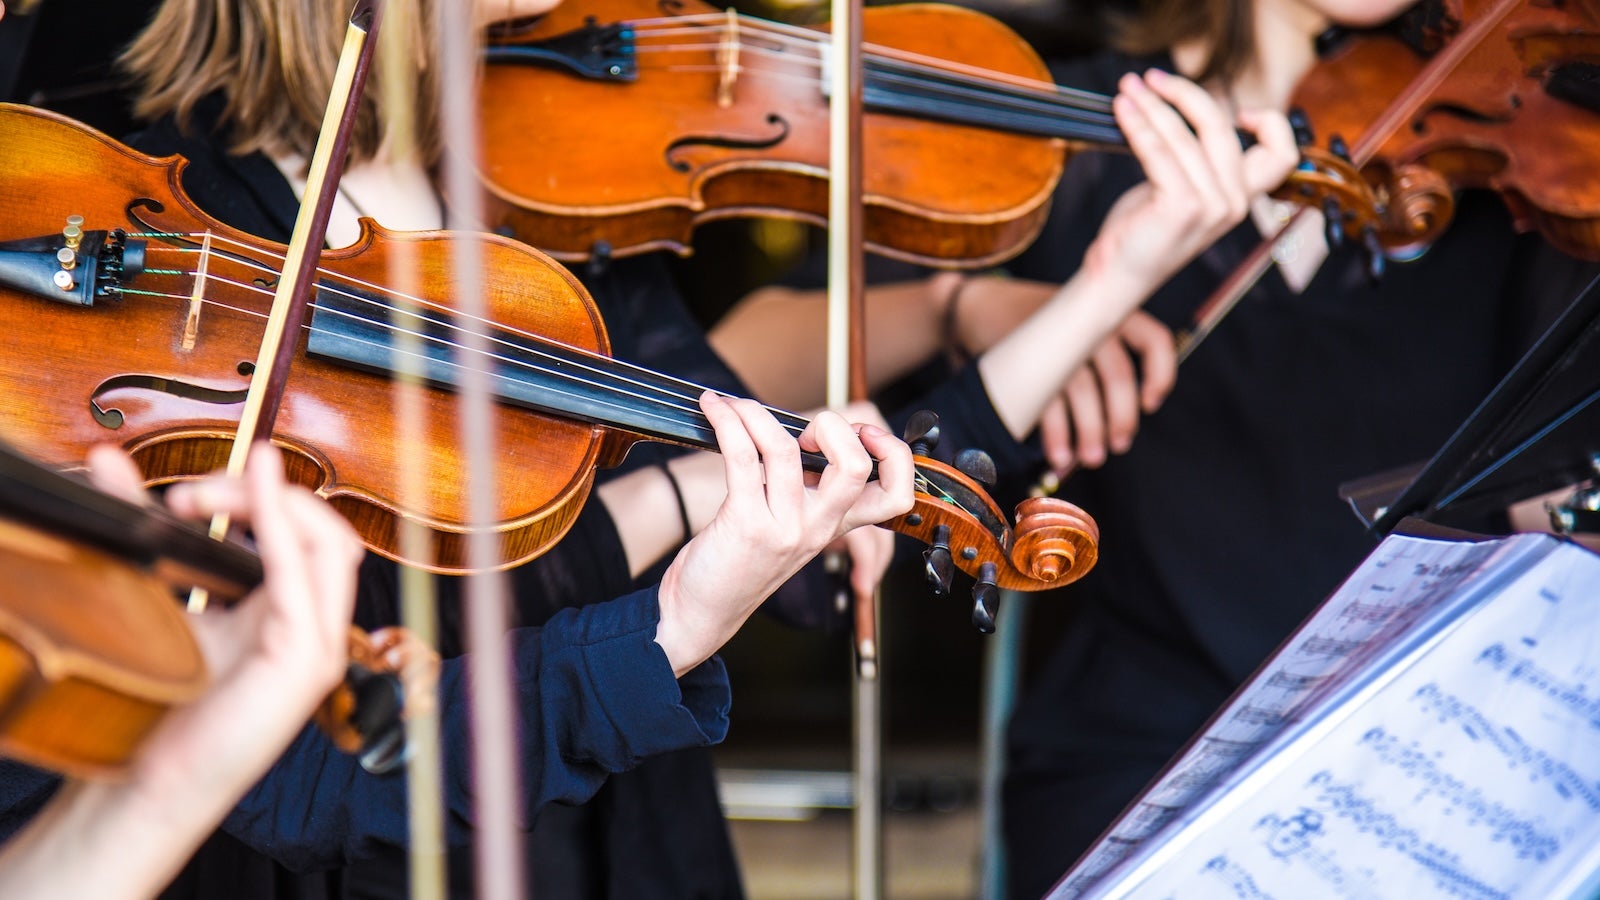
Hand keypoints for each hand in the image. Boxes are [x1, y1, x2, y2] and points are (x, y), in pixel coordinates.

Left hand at [89, 443, 361, 800]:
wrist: (152, 783)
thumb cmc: (161, 704)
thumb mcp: (159, 599)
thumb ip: (145, 532)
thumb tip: (108, 463)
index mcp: (290, 615)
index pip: (307, 534)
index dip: (260, 495)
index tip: (194, 490)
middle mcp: (316, 628)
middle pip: (326, 530)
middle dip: (266, 492)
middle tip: (194, 491)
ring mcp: (319, 646)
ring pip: (331, 543)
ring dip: (273, 502)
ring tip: (208, 493)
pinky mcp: (304, 661)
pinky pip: (305, 576)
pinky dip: (279, 527)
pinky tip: (251, 496)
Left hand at [654, 392, 913, 674]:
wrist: (703, 609)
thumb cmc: (740, 559)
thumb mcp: (790, 526)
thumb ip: (807, 488)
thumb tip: (802, 431)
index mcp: (835, 524)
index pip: (896, 494)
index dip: (893, 453)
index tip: (862, 432)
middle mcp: (818, 527)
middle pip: (856, 466)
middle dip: (832, 425)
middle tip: (801, 430)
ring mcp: (784, 528)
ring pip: (786, 450)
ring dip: (755, 414)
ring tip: (733, 406)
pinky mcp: (746, 525)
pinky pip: (742, 457)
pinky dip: (727, 424)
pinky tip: (713, 411)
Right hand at [1036, 311, 1175, 472]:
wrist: (986, 306)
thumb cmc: (1046, 330)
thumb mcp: (1081, 329)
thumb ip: (1104, 362)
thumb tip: (1118, 427)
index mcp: (1111, 314)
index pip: (1154, 339)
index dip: (1161, 374)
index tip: (1151, 405)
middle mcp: (1089, 322)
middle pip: (1118, 375)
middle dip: (1121, 419)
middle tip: (1118, 447)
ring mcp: (1058, 339)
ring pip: (1084, 390)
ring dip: (1090, 432)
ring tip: (1090, 458)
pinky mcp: (1028, 356)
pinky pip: (1048, 401)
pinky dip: (1057, 434)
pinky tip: (1059, 454)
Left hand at [1081, 69, 1296, 296]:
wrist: (1117, 276)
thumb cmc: (1145, 230)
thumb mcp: (1181, 189)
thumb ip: (1196, 158)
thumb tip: (1185, 105)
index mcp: (1243, 197)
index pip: (1282, 155)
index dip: (1270, 123)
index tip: (1237, 110)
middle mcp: (1235, 203)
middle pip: (1220, 127)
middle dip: (1183, 93)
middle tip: (1150, 79)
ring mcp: (1211, 206)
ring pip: (1184, 135)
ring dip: (1151, 105)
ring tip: (1127, 90)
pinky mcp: (1182, 206)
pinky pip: (1159, 150)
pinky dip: (1138, 124)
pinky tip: (1122, 110)